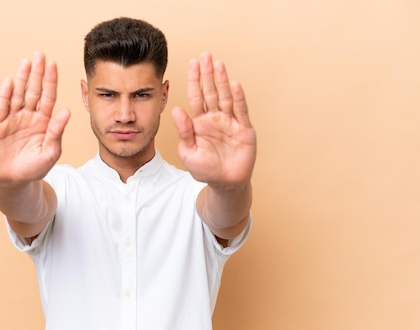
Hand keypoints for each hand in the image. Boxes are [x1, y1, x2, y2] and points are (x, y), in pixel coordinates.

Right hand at [0, 52, 70, 184]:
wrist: (13, 181)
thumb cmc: (34, 169)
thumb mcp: (50, 152)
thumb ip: (57, 131)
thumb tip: (66, 111)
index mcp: (44, 122)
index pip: (48, 97)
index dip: (50, 81)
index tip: (53, 65)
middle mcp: (29, 117)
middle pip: (34, 91)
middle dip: (37, 73)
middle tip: (40, 54)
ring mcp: (13, 119)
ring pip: (18, 95)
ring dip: (22, 78)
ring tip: (26, 62)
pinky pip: (2, 107)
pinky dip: (5, 94)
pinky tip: (9, 81)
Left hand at [172, 52, 256, 188]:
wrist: (225, 184)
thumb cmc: (205, 169)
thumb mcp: (189, 152)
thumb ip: (184, 132)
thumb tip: (176, 109)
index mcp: (199, 122)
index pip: (196, 96)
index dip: (194, 80)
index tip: (192, 63)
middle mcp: (215, 118)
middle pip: (211, 91)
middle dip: (207, 74)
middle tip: (205, 55)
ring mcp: (230, 122)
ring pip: (225, 97)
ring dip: (222, 81)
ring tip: (218, 64)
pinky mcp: (243, 129)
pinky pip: (240, 111)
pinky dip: (238, 98)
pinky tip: (234, 84)